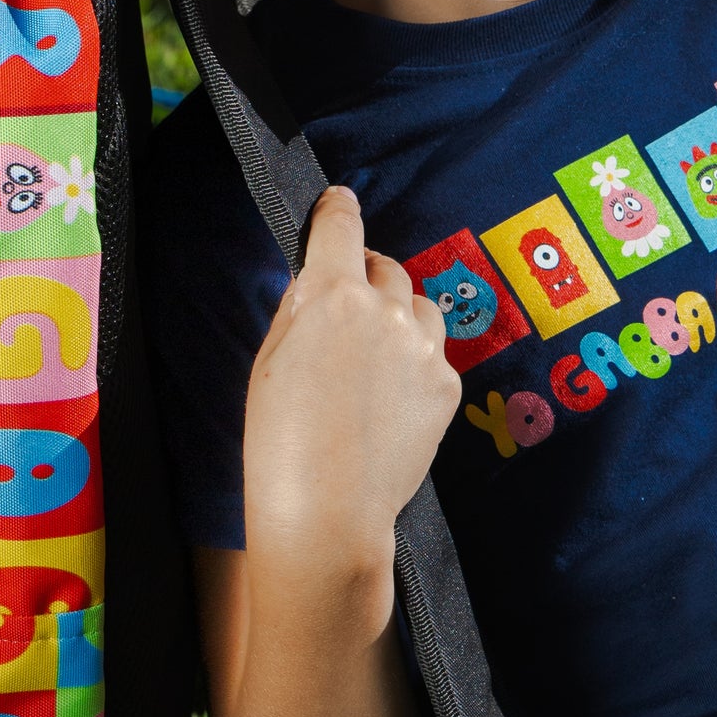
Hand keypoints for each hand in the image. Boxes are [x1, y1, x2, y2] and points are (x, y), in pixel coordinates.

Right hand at [243, 186, 461, 560]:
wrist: (326, 513)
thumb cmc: (279, 440)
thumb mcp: (270, 359)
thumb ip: (301, 307)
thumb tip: (319, 279)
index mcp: (334, 294)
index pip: (341, 226)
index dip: (337, 209)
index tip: (339, 202)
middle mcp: (388, 309)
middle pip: (383, 267)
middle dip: (364, 278)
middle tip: (344, 314)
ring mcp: (425, 347)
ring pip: (419, 305)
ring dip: (397, 315)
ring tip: (371, 360)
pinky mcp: (447, 384)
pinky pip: (433, 352)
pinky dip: (414, 361)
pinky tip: (388, 400)